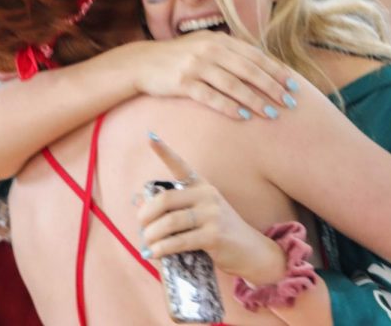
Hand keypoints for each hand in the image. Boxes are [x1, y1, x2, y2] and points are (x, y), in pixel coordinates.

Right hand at [125, 31, 298, 119]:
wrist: (143, 62)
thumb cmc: (179, 57)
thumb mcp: (204, 45)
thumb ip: (229, 52)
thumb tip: (261, 65)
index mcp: (219, 40)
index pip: (254, 55)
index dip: (276, 70)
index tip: (293, 84)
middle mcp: (210, 49)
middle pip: (248, 70)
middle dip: (272, 87)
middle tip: (289, 102)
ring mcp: (196, 65)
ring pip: (233, 85)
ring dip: (254, 101)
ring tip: (271, 114)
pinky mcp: (183, 82)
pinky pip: (210, 97)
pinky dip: (228, 107)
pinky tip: (242, 117)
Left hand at [137, 134, 286, 284]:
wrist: (252, 251)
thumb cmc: (219, 232)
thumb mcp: (200, 213)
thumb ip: (174, 208)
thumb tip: (138, 202)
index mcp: (202, 186)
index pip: (180, 165)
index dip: (164, 152)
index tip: (150, 137)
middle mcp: (207, 195)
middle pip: (165, 200)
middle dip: (146, 215)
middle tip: (141, 227)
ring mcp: (212, 215)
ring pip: (170, 222)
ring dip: (152, 235)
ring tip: (147, 244)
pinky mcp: (214, 235)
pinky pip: (180, 240)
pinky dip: (162, 248)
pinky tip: (154, 253)